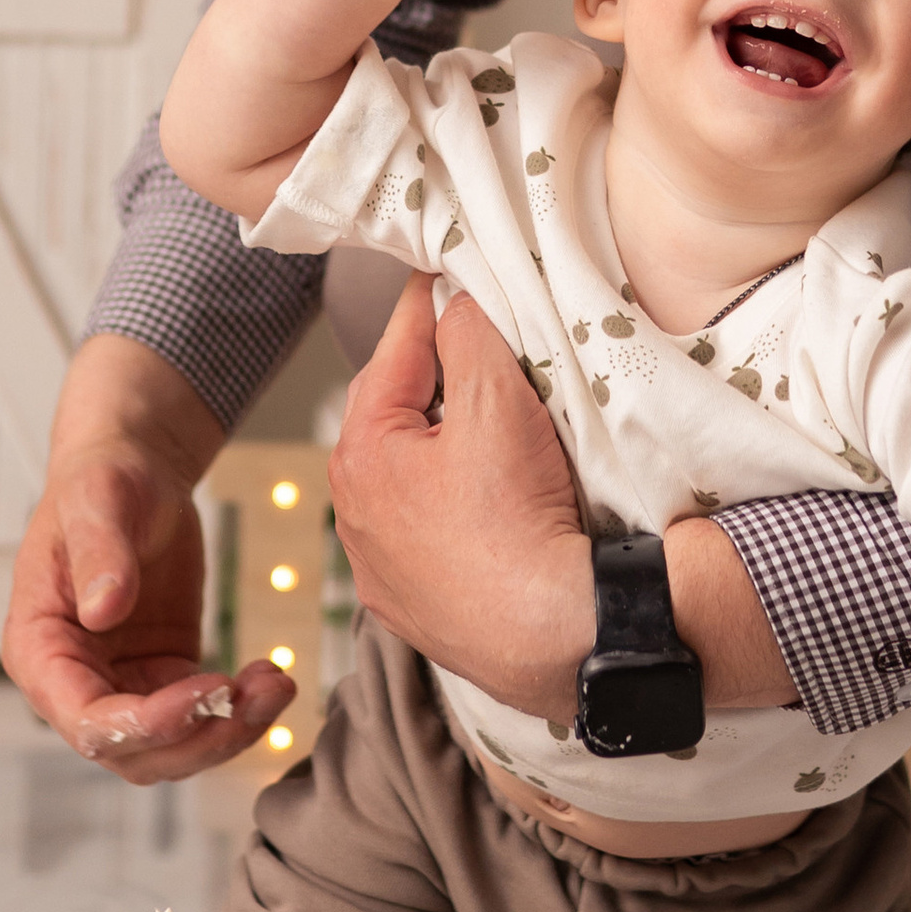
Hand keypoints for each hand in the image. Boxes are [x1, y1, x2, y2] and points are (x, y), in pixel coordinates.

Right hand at [0, 336, 292, 780]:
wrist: (135, 474)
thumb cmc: (103, 481)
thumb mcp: (98, 501)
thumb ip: (98, 554)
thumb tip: (103, 611)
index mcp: (39, 651)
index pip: (86, 721)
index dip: (147, 723)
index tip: (209, 689)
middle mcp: (73, 684)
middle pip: (133, 753)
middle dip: (200, 737)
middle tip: (259, 696)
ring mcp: (121, 687)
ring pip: (173, 748)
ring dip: (229, 731)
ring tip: (277, 684)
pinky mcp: (165, 679)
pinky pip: (200, 719)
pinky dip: (239, 711)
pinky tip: (271, 675)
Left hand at [329, 275, 592, 719]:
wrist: (557, 637)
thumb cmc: (520, 523)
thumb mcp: (497, 402)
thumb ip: (468, 333)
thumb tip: (454, 301)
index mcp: (361, 453)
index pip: (394, 351)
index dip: (427, 307)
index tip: (446, 273)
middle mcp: (354, 513)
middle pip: (394, 415)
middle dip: (431, 378)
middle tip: (475, 344)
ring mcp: (381, 568)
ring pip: (407, 478)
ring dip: (437, 447)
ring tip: (486, 428)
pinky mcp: (415, 609)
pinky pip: (425, 534)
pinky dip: (449, 508)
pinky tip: (486, 505)